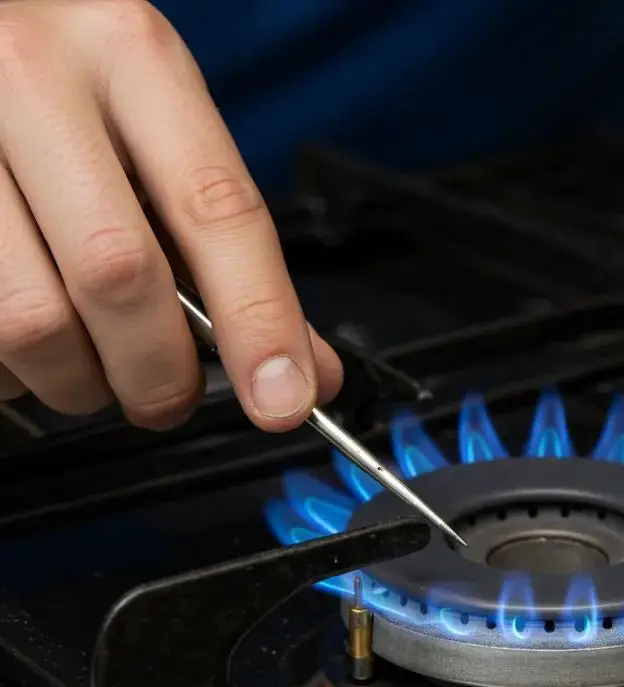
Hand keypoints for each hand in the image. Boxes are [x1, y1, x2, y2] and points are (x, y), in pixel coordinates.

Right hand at [0, 0, 340, 429]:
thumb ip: (234, 253)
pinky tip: (32, 329)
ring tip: (92, 362)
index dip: (259, 321)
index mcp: (130, 57)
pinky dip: (16, 369)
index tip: (283, 398)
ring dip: (79, 380)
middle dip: (161, 373)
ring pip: (31, 322)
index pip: (216, 211)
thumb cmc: (75, 91)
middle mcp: (35, 80)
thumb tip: (300, 371)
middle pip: (118, 277)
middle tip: (170, 396)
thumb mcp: (164, 132)